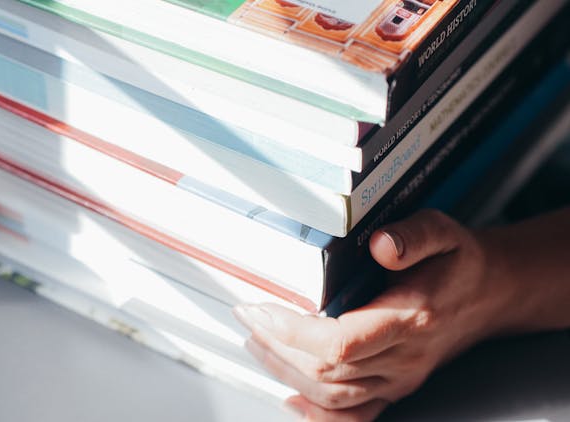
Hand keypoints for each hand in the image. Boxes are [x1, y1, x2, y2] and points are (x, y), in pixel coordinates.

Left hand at [234, 210, 512, 420]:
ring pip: (332, 395)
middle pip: (327, 371)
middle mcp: (404, 357)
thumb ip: (414, 235)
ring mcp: (399, 378)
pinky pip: (355, 416)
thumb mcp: (445, 231)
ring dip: (286, 372)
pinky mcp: (394, 387)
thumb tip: (380, 245)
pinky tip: (291, 396)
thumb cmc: (460, 263)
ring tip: (256, 342)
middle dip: (276, 346)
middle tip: (248, 317)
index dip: (292, 333)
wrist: (490, 295)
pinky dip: (318, 413)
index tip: (259, 309)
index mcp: (411, 318)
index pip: (341, 343)